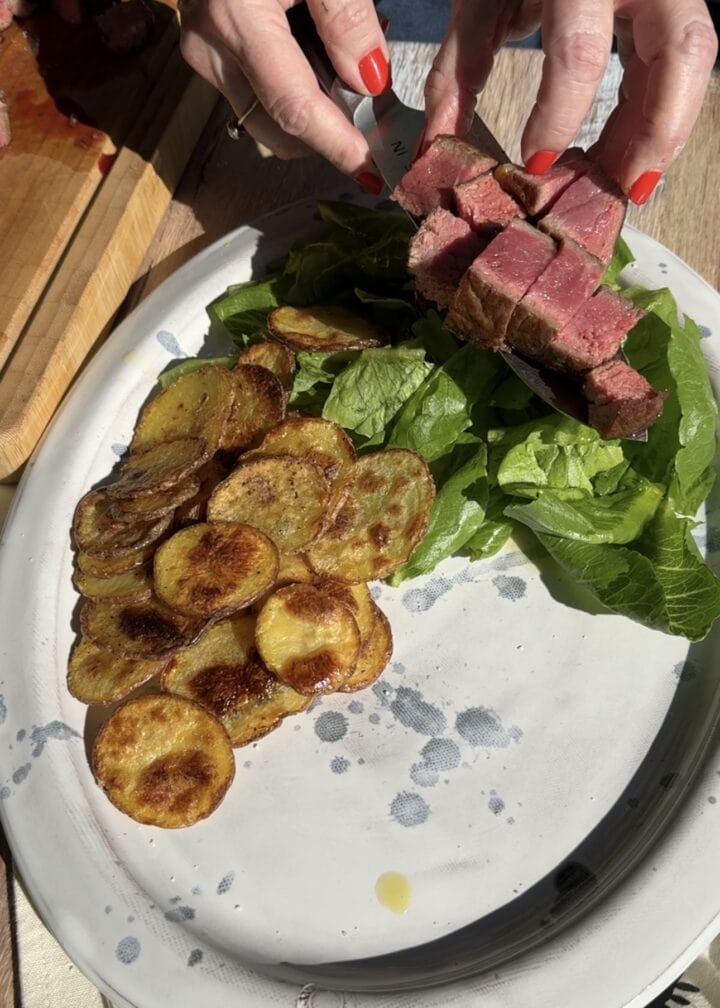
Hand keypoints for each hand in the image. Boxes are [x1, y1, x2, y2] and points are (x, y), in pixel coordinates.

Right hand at [178, 0, 388, 190]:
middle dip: (328, 131)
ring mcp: (204, 52)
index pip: (294, 109)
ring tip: (343, 64)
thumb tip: (370, 83)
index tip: (374, 172)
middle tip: (373, 109)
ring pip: (267, 116)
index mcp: (236, 20)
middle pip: (279, 127)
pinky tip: (316, 52)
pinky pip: (256, 91)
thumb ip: (346, 18)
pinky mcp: (208, 50)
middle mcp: (210, 48)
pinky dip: (295, 85)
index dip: (338, 146)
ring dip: (312, 109)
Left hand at [422, 0, 717, 202]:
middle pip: (678, 52)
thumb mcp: (481, 5)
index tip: (535, 162)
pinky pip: (680, 66)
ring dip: (664, 132)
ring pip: (694, 62)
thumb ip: (458, 71)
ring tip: (625, 185)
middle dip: (653, 132)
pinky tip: (625, 156)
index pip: (580, 49)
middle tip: (620, 191)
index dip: (559, 114)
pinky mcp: (671, 7)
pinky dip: (656, 116)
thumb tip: (434, 145)